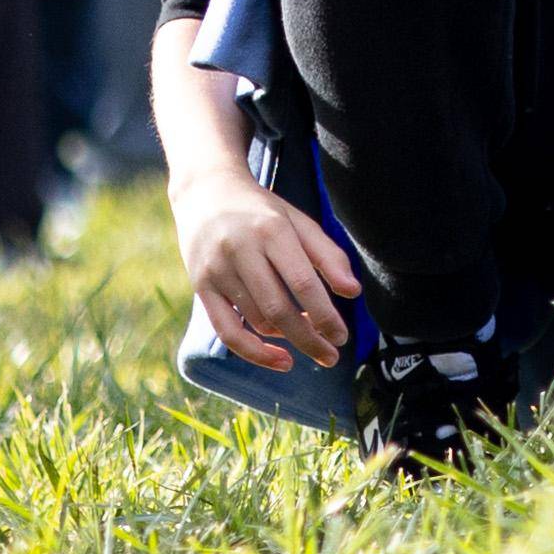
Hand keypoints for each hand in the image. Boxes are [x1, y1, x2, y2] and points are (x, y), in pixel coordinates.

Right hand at [177, 169, 359, 369]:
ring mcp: (216, 270)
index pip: (302, 283)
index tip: (342, 336)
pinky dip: (253, 351)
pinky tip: (280, 359)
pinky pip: (226, 330)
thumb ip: (328, 255)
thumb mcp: (300, 222)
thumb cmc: (263, 212)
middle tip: (332, 356)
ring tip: (310, 340)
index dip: (325, 315)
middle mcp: (240, 251)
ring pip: (257, 320)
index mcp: (271, 231)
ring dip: (288, 337)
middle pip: (278, 308)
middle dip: (309, 338)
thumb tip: (353, 292)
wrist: (205, 193)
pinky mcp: (200, 287)